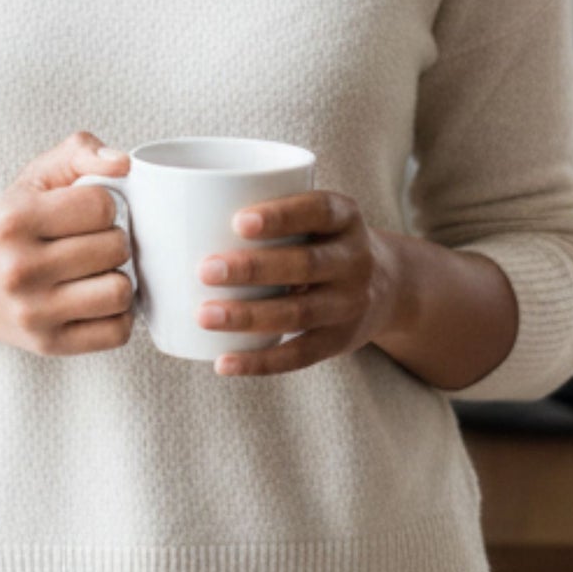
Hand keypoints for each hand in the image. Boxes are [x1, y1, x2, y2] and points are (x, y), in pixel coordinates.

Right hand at [0, 131, 135, 357]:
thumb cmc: (13, 225)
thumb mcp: (36, 176)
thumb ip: (80, 152)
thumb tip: (123, 163)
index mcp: (15, 219)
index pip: (101, 205)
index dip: (105, 204)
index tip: (88, 212)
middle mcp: (19, 269)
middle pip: (115, 247)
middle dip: (114, 239)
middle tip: (95, 241)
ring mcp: (33, 313)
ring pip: (120, 291)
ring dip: (119, 277)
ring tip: (99, 270)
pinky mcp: (50, 346)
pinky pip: (117, 332)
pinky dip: (118, 314)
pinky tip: (97, 298)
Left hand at [198, 189, 405, 376]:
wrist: (390, 285)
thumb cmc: (322, 239)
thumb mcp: (317, 215)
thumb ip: (271, 211)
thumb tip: (182, 209)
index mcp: (346, 217)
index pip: (318, 210)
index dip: (281, 215)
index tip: (238, 221)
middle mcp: (355, 259)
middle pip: (305, 265)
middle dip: (253, 269)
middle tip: (205, 269)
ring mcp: (350, 304)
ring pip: (299, 313)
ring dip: (248, 316)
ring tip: (204, 315)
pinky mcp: (340, 342)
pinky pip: (299, 356)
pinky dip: (260, 362)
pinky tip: (223, 362)